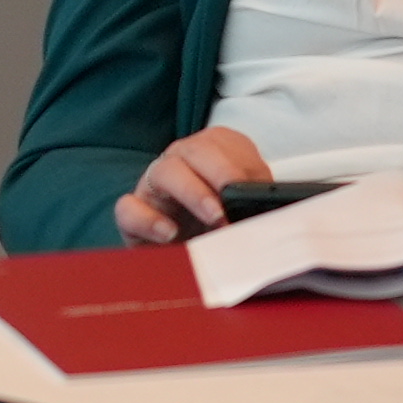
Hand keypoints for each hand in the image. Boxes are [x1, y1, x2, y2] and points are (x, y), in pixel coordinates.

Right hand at [116, 127, 271, 244]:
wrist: (187, 260)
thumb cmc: (218, 229)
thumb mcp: (243, 212)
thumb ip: (255, 203)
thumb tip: (273, 206)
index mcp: (208, 154)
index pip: (223, 142)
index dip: (242, 161)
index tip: (260, 186)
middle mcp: (179, 163)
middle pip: (195, 150)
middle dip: (221, 172)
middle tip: (238, 201)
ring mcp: (153, 187)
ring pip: (163, 171)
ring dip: (193, 192)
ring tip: (215, 217)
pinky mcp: (133, 216)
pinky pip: (129, 208)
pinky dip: (148, 220)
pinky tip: (170, 234)